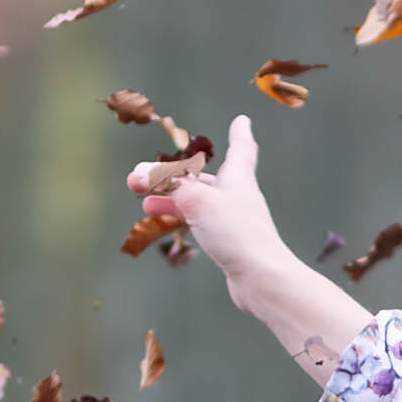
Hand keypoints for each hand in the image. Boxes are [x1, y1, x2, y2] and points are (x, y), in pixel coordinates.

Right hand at [127, 111, 283, 294]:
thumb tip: (141, 174)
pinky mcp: (230, 245)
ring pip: (198, 203)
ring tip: (145, 203)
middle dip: (172, 176)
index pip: (241, 148)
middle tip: (138, 179)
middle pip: (203, 179)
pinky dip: (181, 220)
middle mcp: (238, 196)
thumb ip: (168, 184)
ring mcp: (235, 222)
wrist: (263, 280)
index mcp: (238, 177)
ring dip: (170, 200)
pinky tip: (164, 224)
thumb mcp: (196, 200)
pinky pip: (200, 224)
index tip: (242, 121)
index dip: (239, 134)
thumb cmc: (236, 232)